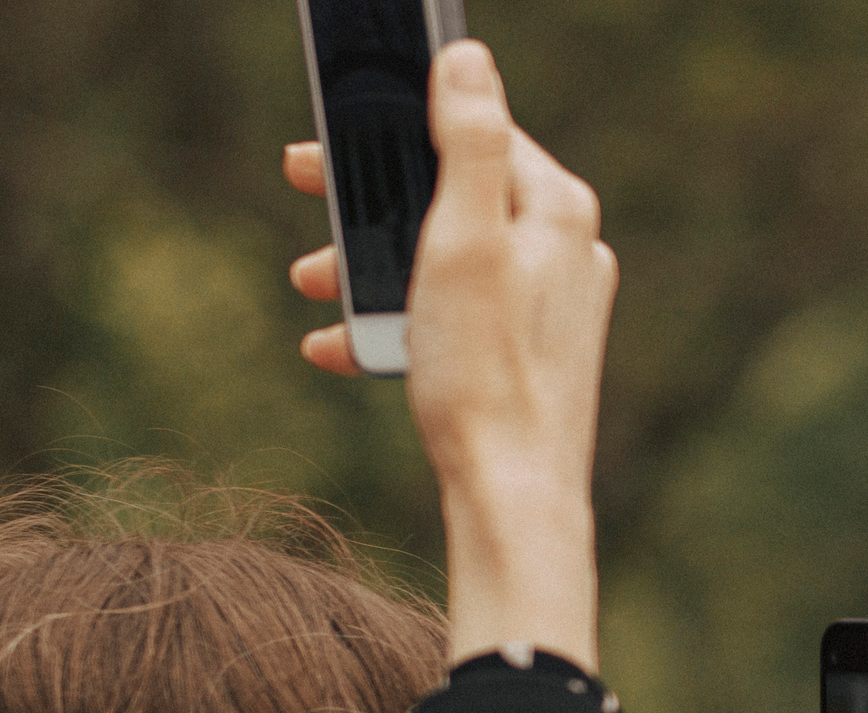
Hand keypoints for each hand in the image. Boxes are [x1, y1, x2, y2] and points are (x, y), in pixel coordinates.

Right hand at [279, 41, 613, 671]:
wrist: (513, 499)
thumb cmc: (485, 375)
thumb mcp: (461, 242)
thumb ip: (467, 143)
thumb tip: (467, 58)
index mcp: (557, 212)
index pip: (476, 128)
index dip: (398, 123)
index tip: (336, 130)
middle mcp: (566, 252)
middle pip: (453, 192)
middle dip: (370, 198)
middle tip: (301, 186)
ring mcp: (551, 307)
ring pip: (445, 256)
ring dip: (369, 261)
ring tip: (309, 279)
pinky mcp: (530, 355)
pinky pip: (453, 315)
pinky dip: (394, 319)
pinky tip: (337, 344)